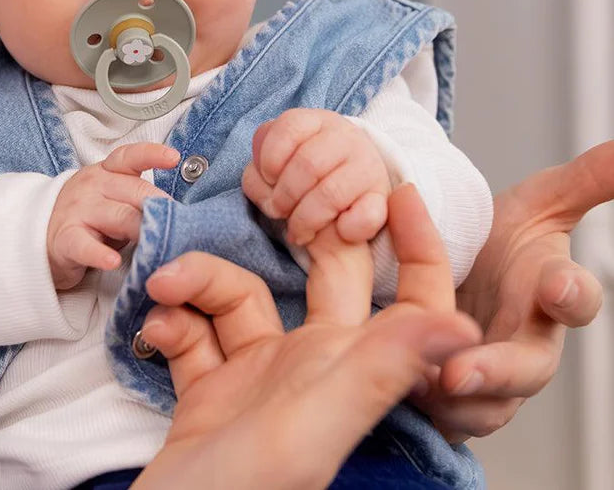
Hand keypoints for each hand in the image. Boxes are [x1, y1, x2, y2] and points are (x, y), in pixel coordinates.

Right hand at [47, 143, 176, 288]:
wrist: (35, 236)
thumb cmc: (85, 218)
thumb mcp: (111, 199)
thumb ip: (138, 200)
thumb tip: (178, 213)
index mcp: (107, 172)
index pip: (130, 157)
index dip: (152, 154)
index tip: (173, 157)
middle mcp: (93, 186)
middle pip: (136, 192)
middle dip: (162, 209)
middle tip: (183, 226)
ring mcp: (78, 211)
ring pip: (120, 217)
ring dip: (143, 230)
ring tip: (159, 244)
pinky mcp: (65, 239)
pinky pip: (85, 245)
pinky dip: (99, 253)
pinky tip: (112, 260)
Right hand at [134, 185, 480, 489]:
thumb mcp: (311, 429)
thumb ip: (378, 373)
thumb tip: (462, 327)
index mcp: (347, 374)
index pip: (405, 302)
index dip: (414, 247)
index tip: (396, 187)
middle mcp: (310, 368)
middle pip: (320, 277)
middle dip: (296, 235)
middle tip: (270, 198)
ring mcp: (257, 377)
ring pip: (238, 296)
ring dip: (198, 282)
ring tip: (164, 287)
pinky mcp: (210, 390)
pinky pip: (196, 332)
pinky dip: (172, 322)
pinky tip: (154, 330)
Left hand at [242, 109, 391, 244]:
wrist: (352, 182)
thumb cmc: (305, 170)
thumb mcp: (279, 158)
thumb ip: (260, 164)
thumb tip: (261, 180)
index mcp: (316, 121)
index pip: (288, 127)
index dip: (269, 159)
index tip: (268, 178)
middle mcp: (345, 137)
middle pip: (307, 164)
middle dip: (284, 196)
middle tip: (278, 212)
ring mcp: (367, 165)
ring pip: (330, 194)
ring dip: (305, 220)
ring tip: (297, 231)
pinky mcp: (382, 197)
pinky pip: (366, 217)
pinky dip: (347, 229)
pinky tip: (337, 231)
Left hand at [412, 140, 612, 441]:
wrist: (458, 264)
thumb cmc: (503, 239)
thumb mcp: (540, 203)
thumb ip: (584, 182)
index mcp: (552, 293)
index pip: (576, 297)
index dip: (572, 293)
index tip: (558, 286)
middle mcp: (527, 341)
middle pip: (525, 370)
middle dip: (497, 371)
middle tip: (461, 371)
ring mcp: (489, 371)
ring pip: (483, 407)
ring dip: (454, 401)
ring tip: (422, 385)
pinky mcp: (449, 390)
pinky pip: (441, 412)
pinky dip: (421, 405)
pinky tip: (396, 389)